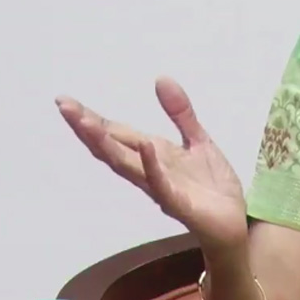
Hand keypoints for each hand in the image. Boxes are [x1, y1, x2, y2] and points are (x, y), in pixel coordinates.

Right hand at [57, 77, 248, 253]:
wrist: (234, 221)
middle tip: (64, 107)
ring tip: (87, 122)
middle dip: (88, 129)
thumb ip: (180, 113)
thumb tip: (161, 78)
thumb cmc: (212, 186)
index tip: (65, 101)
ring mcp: (161, 188)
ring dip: (107, 145)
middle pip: (111, 149)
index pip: (116, 135)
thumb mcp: (198, 140)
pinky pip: (162, 184)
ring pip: (127, 166)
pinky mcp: (180, 203)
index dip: (92, 119)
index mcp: (153, 155)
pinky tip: (146, 146)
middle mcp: (149, 172)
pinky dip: (152, 166)